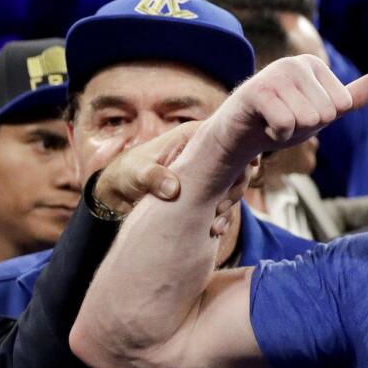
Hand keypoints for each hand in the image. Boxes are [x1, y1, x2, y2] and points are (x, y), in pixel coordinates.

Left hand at [94, 122, 243, 236]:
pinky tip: (214, 230)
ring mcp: (206, 174)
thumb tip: (174, 189)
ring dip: (229, 206)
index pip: (227, 137)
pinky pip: (222, 203)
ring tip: (215, 224)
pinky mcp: (204, 193)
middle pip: (237, 165)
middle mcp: (205, 154)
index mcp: (193, 137)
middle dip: (235, 187)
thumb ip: (154, 177)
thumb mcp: (137, 172)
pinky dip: (222, 216)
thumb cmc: (127, 173)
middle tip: (221, 206)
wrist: (117, 192)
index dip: (242, 150)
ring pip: (232, 187)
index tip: (249, 167)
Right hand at [204, 54, 367, 168]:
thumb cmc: (282, 120)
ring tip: (274, 119)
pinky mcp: (256, 91)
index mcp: (314, 65)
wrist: (239, 134)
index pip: (341, 105)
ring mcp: (275, 74)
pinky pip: (286, 124)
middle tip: (285, 118)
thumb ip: (352, 97)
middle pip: (326, 113)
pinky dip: (277, 134)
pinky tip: (264, 124)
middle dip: (306, 126)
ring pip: (308, 119)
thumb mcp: (323, 110)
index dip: (322, 119)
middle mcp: (295, 63)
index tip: (300, 112)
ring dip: (290, 131)